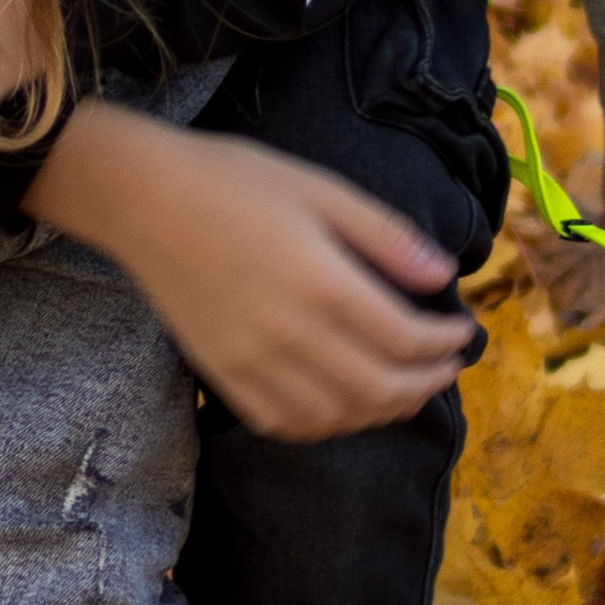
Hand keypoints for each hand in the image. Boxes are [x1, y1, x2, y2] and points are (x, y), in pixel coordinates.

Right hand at [26, 101, 470, 439]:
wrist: (143, 199)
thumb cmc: (234, 180)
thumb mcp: (321, 188)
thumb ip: (385, 236)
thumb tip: (443, 275)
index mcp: (321, 282)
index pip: (406, 338)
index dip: (445, 342)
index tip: (462, 328)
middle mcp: (289, 333)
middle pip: (378, 388)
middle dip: (426, 383)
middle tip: (447, 367)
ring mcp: (252, 361)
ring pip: (335, 416)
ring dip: (382, 411)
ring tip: (405, 389)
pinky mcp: (222, 373)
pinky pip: (283, 422)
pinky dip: (325, 424)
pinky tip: (344, 405)